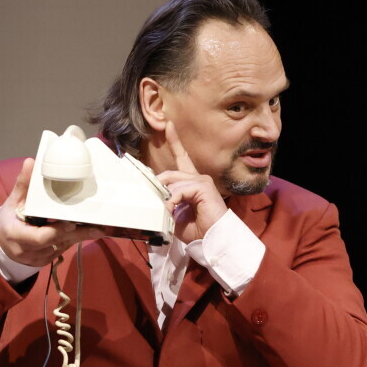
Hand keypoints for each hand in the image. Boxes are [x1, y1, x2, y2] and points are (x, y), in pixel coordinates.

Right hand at [0, 158, 104, 266]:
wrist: (2, 246)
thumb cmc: (8, 221)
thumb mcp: (11, 203)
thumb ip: (23, 185)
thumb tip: (31, 162)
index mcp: (17, 235)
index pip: (39, 237)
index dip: (57, 231)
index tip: (71, 222)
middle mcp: (29, 250)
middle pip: (57, 242)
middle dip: (77, 233)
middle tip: (97, 227)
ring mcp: (39, 258)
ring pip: (64, 246)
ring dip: (81, 236)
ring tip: (100, 228)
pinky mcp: (47, 260)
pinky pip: (64, 249)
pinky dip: (76, 239)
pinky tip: (91, 231)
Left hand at [155, 125, 225, 244]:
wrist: (213, 240)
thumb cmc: (198, 231)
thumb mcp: (175, 214)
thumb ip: (165, 202)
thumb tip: (153, 195)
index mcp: (191, 184)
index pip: (182, 158)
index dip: (175, 141)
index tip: (168, 125)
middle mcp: (198, 178)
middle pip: (168, 174)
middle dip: (157, 187)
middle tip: (155, 203)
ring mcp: (202, 181)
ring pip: (172, 181)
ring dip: (164, 197)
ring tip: (166, 211)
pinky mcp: (203, 186)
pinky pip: (180, 188)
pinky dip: (172, 200)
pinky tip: (172, 209)